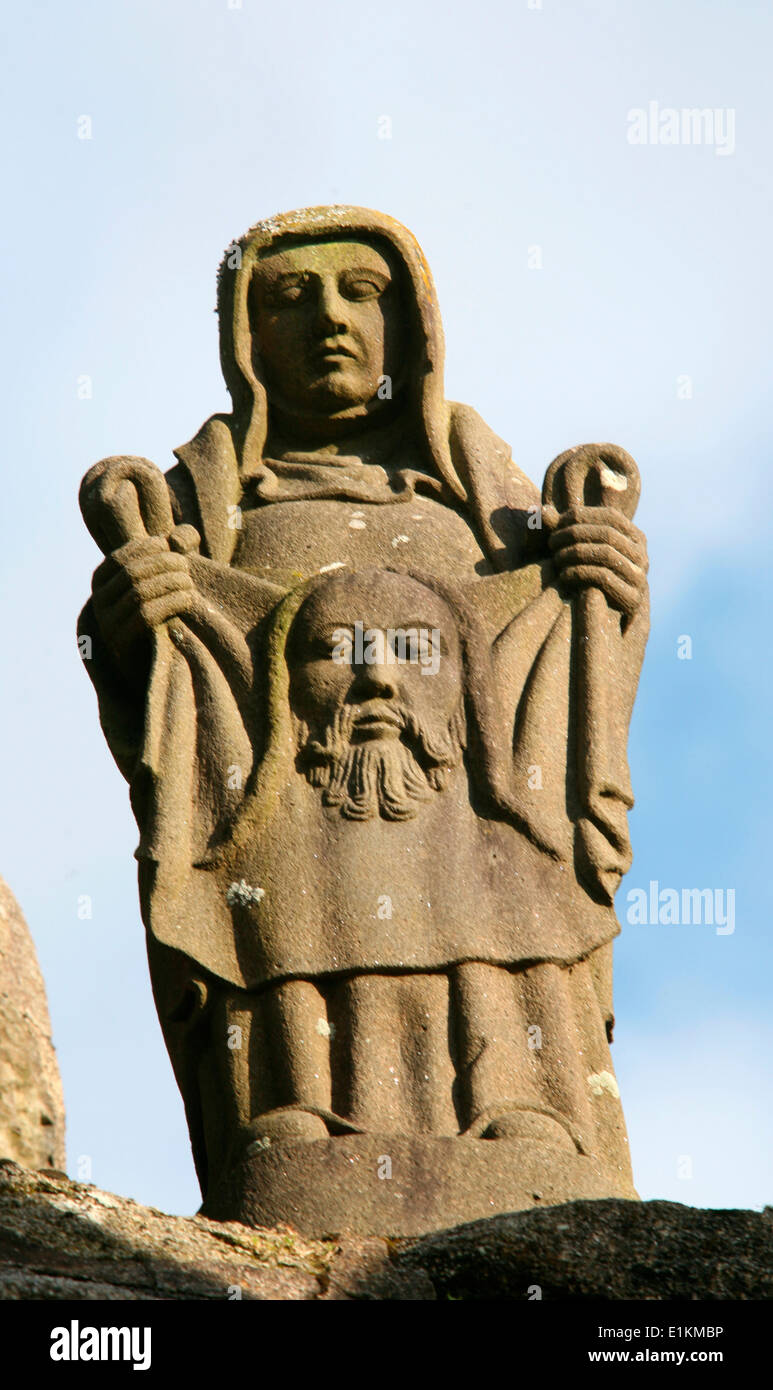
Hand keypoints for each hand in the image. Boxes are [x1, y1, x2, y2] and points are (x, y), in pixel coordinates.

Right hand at [91, 535, 194, 659]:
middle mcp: (99, 603)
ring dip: (169, 583)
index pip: (119, 558)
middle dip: (162, 565)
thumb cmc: (162, 612)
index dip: (147, 548)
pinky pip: (146, 616)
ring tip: (189, 583)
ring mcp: (108, 625)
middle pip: (130, 575)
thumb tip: (178, 537)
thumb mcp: (162, 579)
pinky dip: (171, 603)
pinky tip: (189, 599)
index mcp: (102, 583)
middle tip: (186, 566)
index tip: (173, 546)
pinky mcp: (122, 644)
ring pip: (138, 594)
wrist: (155, 662)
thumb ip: (172, 551)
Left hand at [545, 505, 647, 618]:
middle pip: (607, 534)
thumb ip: (557, 531)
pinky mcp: (632, 599)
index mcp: (634, 537)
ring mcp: (640, 577)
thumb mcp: (571, 550)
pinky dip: (579, 573)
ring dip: (575, 553)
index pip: (610, 516)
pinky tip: (563, 576)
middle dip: (574, 535)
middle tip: (551, 543)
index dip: (580, 516)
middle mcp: (642, 555)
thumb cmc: (582, 578)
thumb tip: (540, 511)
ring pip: (606, 554)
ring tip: (556, 559)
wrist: (600, 622)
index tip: (555, 525)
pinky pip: (604, 578)